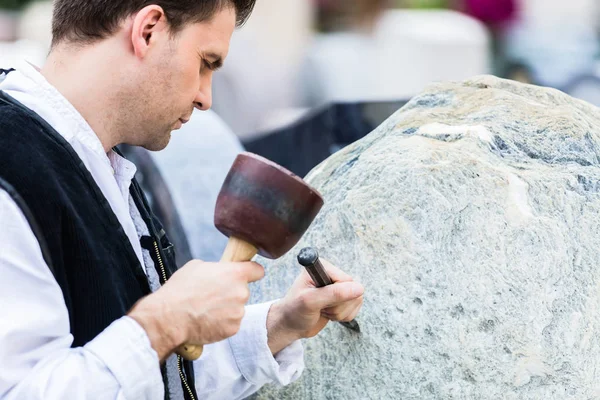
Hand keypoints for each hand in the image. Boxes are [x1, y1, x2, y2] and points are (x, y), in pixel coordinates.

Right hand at [129, 260, 264, 360]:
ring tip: (205, 310)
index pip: (257, 271)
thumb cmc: (181, 290)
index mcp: (235, 274)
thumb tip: (218, 272)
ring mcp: (238, 312)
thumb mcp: (197, 266)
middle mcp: (241, 292)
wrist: (170, 317)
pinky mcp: (233, 329)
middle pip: (243, 291)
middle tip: (212, 296)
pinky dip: (221, 323)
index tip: (248, 274)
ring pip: (236, 308)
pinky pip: (230, 323)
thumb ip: (216, 268)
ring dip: (226, 309)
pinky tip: (206, 321)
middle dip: (231, 293)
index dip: (251, 272)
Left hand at [266, 259, 363, 354]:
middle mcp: (332, 274)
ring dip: (339, 313)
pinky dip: (342, 317)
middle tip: (320, 308)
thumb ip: (334, 293)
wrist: (290, 326)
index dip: (338, 295)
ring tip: (322, 311)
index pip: (347, 280)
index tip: (322, 301)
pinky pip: (354, 308)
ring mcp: (338, 287)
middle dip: (338, 306)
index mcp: (323, 267)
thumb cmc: (294, 311)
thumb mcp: (310, 301)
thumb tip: (359, 288)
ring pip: (356, 300)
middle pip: (354, 291)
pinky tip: (328, 314)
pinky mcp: (342, 299)